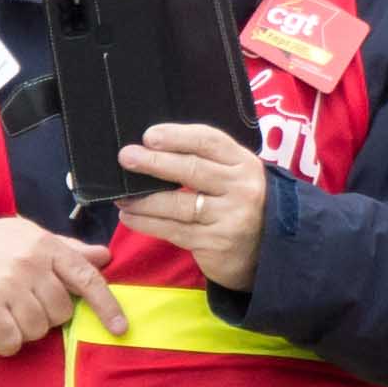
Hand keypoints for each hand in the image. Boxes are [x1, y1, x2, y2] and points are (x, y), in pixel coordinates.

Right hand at [0, 211, 128, 353]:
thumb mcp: (32, 237)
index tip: (120, 328)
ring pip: (39, 328)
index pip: (87, 277)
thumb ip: (69, 250)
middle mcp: (31, 265)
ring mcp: (9, 286)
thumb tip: (105, 256)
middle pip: (62, 311)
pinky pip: (12, 340)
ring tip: (11, 312)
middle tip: (28, 301)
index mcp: (48, 246)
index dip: (106, 305)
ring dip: (27, 329)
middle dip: (49, 314)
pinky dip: (7, 344)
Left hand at [113, 122, 272, 292]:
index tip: (149, 135)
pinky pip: (173, 230)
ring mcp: (229, 217)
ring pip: (177, 204)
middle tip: (127, 157)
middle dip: (155, 162)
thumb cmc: (238, 204)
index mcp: (244, 164)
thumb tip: (152, 150)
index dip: (177, 136)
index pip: (209, 141)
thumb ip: (205, 162)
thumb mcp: (234, 177)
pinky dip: (147, 223)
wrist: (266, 251)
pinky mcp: (215, 243)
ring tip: (121, 196)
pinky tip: (130, 217)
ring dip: (143, 200)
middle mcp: (240, 188)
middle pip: (192, 170)